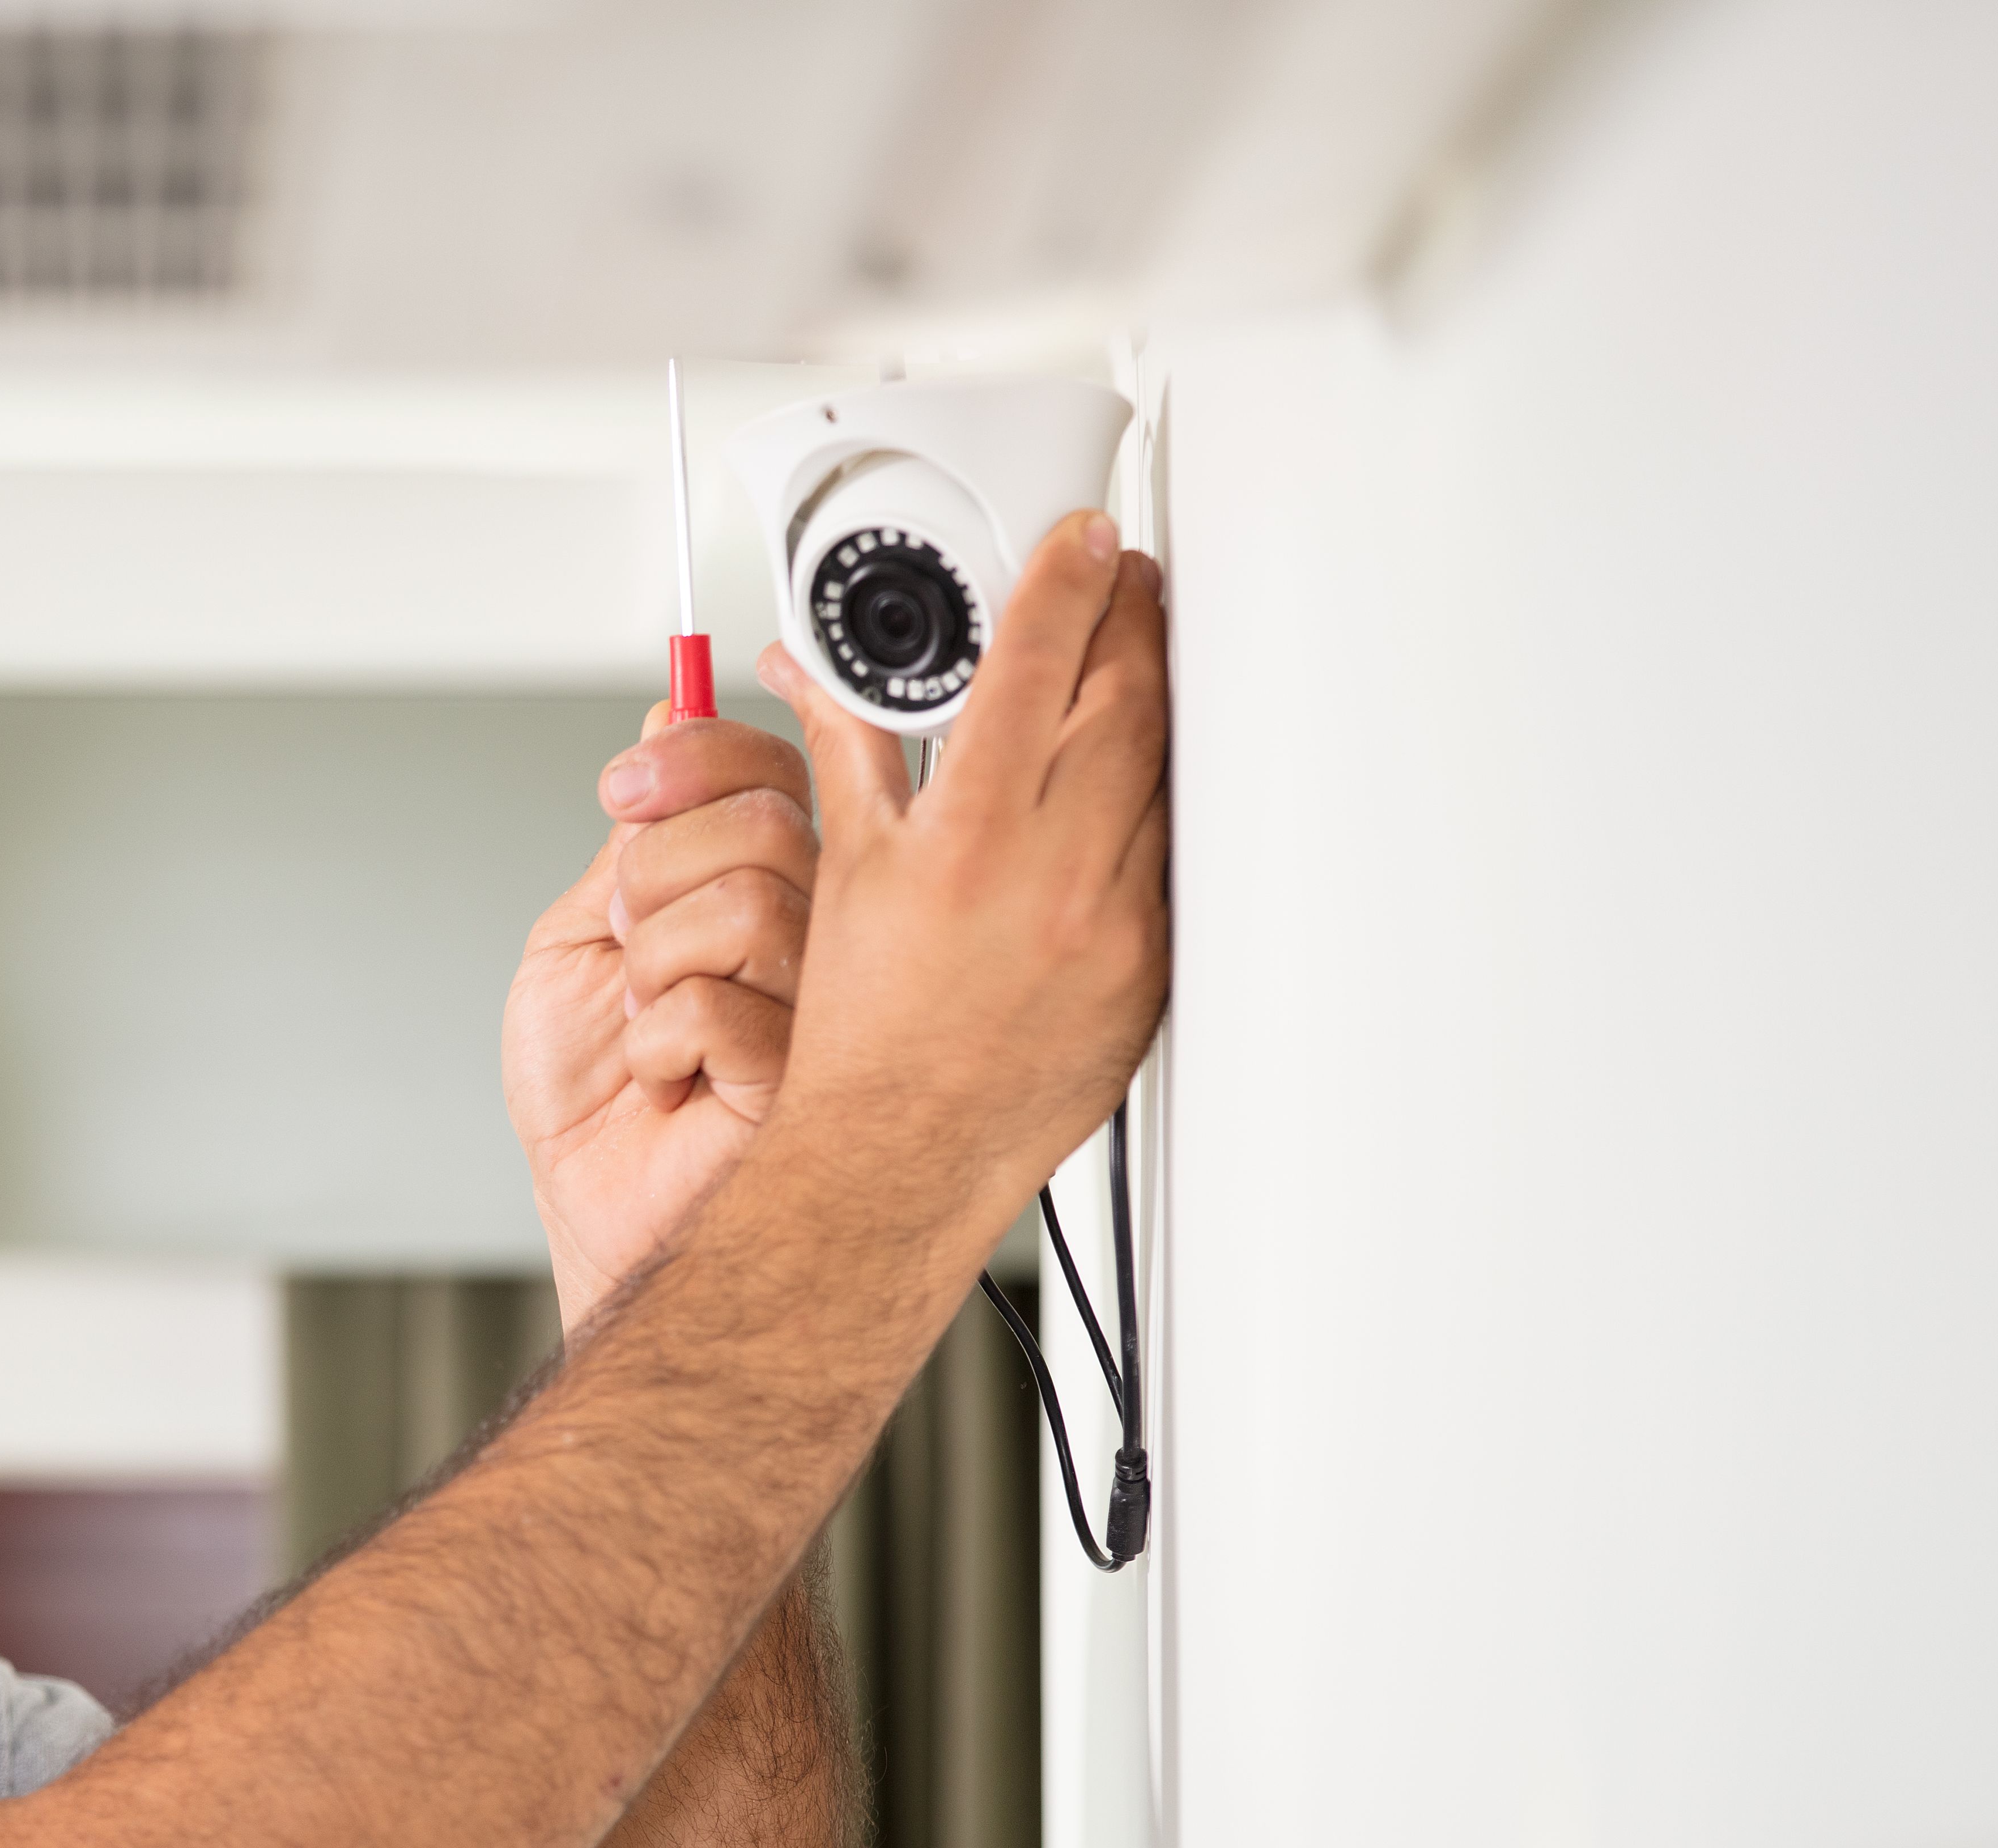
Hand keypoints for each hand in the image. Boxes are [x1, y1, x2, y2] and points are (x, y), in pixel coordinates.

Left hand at [504, 710, 830, 1327]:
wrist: (593, 1206)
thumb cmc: (592, 1096)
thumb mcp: (577, 936)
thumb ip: (631, 835)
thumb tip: (667, 714)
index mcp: (757, 883)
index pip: (763, 766)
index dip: (692, 755)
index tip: (623, 791)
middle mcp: (804, 930)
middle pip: (761, 820)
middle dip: (650, 878)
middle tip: (627, 949)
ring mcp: (821, 1000)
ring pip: (745, 905)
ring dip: (652, 969)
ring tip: (647, 1024)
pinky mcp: (813, 1072)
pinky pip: (725, 1005)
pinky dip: (657, 1043)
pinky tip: (669, 1080)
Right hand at [763, 511, 1169, 1235]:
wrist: (898, 1154)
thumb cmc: (862, 1034)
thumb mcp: (846, 868)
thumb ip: (847, 749)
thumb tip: (820, 673)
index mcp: (968, 835)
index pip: (1039, 662)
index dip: (1067, 581)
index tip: (1082, 542)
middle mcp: (1054, 872)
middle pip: (1128, 694)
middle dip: (1128, 621)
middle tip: (1116, 585)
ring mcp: (1118, 921)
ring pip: (1168, 764)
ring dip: (1155, 698)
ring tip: (1128, 667)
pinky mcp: (1154, 965)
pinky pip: (1176, 848)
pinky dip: (1160, 795)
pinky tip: (1135, 778)